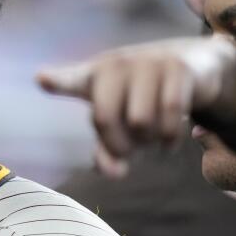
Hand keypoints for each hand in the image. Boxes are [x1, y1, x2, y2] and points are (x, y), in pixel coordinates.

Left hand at [36, 35, 235, 176]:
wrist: (194, 67)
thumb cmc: (145, 99)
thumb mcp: (121, 124)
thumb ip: (107, 152)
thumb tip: (113, 172)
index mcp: (94, 76)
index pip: (71, 80)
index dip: (57, 81)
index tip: (42, 79)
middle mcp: (117, 65)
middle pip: (104, 119)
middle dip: (118, 145)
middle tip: (131, 150)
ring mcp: (147, 63)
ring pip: (140, 121)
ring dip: (148, 142)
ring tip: (152, 138)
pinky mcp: (177, 68)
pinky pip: (171, 115)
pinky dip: (170, 139)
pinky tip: (169, 143)